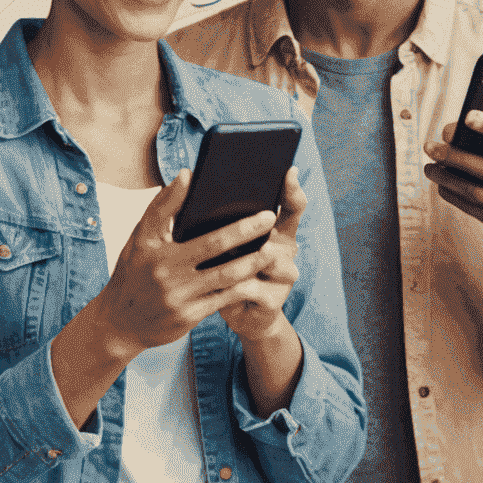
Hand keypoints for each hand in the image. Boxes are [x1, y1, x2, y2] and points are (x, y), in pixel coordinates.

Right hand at [94, 170, 283, 356]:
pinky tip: (257, 278)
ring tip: (272, 250)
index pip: (182, 220)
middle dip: (246, 231)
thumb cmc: (132, 273)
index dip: (214, 211)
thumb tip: (186, 176)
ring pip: (226, 275)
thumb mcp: (139, 239)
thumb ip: (161, 208)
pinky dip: (243, 287)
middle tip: (269, 218)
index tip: (244, 198)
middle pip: (215, 246)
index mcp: (155, 248)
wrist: (121, 321)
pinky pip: (224, 299)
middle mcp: (167, 271)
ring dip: (252, 261)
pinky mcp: (190, 316)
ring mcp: (180, 296)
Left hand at [218, 167, 305, 341]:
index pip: (290, 205)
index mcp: (273, 229)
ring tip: (244, 247)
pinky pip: (255, 286)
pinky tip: (225, 280)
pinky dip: (238, 282)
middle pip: (287, 227)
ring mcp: (282, 275)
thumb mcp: (213, 237)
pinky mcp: (272, 299)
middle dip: (268, 219)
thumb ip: (209, 211)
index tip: (289, 170)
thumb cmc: (219, 266)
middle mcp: (283, 249)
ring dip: (254, 253)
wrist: (230, 312)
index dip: (292, 189)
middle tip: (261, 210)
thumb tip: (189, 176)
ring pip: (272, 256)